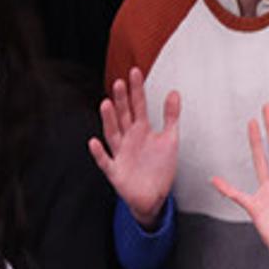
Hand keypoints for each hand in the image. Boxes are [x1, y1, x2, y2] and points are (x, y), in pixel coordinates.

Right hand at [88, 69, 183, 226]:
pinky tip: (94, 142)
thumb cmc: (159, 167)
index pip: (138, 105)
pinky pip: (105, 161)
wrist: (154, 196)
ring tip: (106, 104)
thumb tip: (174, 92)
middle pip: (123, 116)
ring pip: (112, 134)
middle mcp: (128, 139)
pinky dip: (99, 153)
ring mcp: (120, 154)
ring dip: (109, 120)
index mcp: (141, 130)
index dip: (136, 90)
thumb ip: (171, 116)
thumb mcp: (170, 139)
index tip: (135, 72)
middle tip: (119, 83)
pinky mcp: (116, 171)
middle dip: (121, 100)